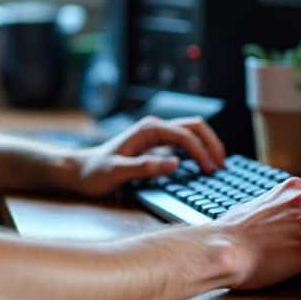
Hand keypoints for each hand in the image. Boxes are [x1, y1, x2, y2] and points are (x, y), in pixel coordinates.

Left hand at [63, 115, 226, 197]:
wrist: (78, 172)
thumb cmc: (94, 172)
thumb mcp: (116, 172)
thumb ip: (144, 167)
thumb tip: (174, 163)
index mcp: (148, 129)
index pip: (184, 135)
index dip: (201, 152)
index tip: (210, 170)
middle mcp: (154, 128)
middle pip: (194, 126)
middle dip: (211, 142)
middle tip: (222, 164)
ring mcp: (156, 136)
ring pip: (191, 132)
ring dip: (207, 144)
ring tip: (218, 165)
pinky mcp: (156, 146)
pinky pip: (184, 143)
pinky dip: (198, 151)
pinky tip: (204, 165)